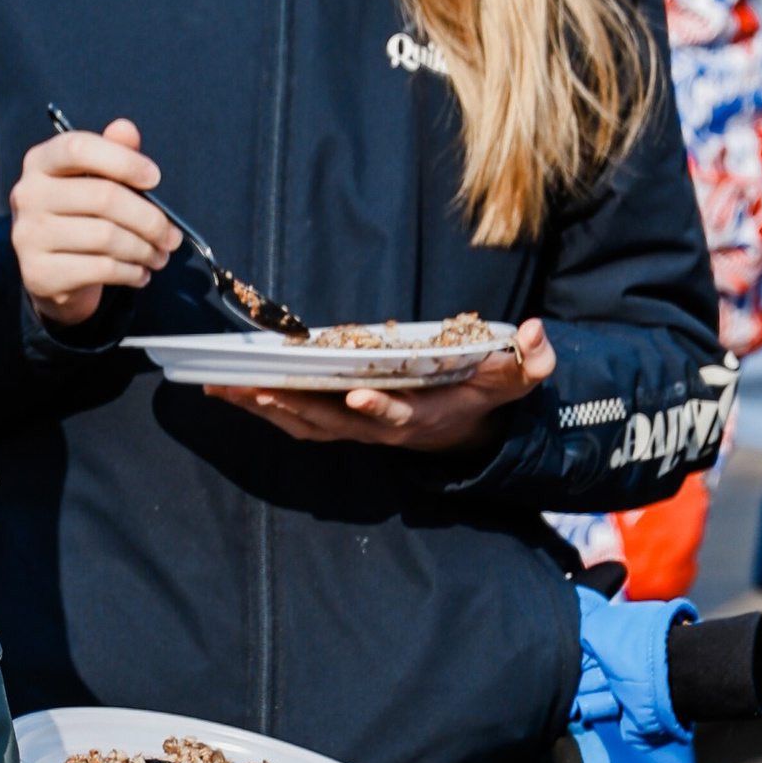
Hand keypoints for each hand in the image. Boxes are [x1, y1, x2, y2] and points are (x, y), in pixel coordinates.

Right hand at [11, 116, 176, 329]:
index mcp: (40, 162)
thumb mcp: (95, 179)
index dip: (122, 160)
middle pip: (103, 197)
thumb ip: (113, 152)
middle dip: (149, 219)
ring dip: (144, 249)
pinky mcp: (39, 274)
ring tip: (159, 255)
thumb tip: (126, 130)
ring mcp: (29, 236)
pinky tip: (140, 273)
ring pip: (106, 237)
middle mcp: (27, 195)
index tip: (154, 178)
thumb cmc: (80, 216)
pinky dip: (131, 272)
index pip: (78, 149)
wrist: (50, 272)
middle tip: (170, 236)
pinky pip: (101, 269)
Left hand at [202, 320, 555, 454]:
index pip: (397, 416)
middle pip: (330, 423)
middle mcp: (380, 428)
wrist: (461, 429)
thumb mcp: (514, 379)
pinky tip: (231, 390)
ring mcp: (354, 428)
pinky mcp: (336, 421)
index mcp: (421, 416)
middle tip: (254, 387)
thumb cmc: (482, 395)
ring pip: (303, 423)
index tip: (356, 396)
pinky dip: (262, 406)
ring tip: (224, 387)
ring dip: (263, 408)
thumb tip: (537, 333)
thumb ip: (528, 361)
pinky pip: (293, 418)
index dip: (377, 410)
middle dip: (292, 405)